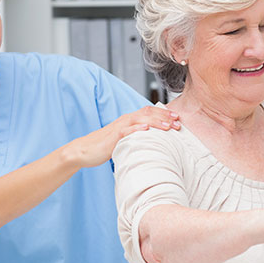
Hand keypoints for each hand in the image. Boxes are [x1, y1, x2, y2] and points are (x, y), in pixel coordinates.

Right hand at [63, 105, 179, 168]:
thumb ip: (138, 138)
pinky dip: (137, 129)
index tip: (178, 118)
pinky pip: (126, 131)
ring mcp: (119, 127)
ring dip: (156, 122)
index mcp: (130, 120)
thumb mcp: (126, 140)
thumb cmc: (105, 147)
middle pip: (148, 113)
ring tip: (168, 126)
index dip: (164, 113)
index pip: (149, 112)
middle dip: (165, 117)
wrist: (84, 151)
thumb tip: (154, 142)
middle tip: (178, 122)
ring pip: (140, 120)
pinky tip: (146, 129)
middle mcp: (126, 120)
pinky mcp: (113, 137)